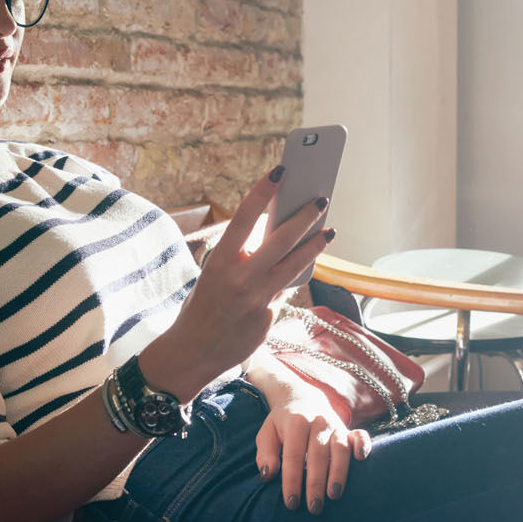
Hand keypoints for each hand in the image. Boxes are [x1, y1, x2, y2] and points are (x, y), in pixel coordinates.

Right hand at [141, 166, 335, 399]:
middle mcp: (240, 277)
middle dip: (305, 215)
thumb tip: (278, 233)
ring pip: (295, 263)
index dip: (264, 191)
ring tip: (328, 230)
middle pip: (281, 238)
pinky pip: (287, 289)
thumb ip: (243, 256)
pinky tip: (306, 264)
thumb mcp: (216, 273)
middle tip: (321, 198)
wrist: (193, 351)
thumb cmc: (204, 305)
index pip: (245, 217)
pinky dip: (295, 276)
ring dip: (315, 244)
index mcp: (220, 260)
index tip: (281, 170)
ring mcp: (257, 298)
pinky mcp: (269, 316)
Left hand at [254, 382, 370, 514]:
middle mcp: (318, 422)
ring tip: (334, 495)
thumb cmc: (282, 424)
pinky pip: (360, 436)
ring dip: (338, 473)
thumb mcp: (267, 433)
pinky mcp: (348, 429)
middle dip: (316, 483)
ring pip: (340, 450)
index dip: (292, 480)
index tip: (291, 503)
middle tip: (314, 507)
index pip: (294, 455)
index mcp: (296, 423)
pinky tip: (361, 459)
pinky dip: (363, 445)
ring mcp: (335, 425)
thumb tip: (268, 475)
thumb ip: (265, 453)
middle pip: (317, 456)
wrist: (302, 397)